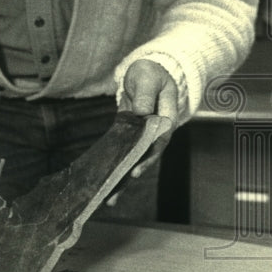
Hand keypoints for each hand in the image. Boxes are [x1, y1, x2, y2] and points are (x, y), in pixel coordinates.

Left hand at [107, 60, 177, 207]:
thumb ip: (145, 94)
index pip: (158, 142)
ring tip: (109, 198)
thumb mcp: (148, 78)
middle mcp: (156, 132)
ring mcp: (143, 135)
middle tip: (115, 194)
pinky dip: (116, 164)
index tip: (136, 170)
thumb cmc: (150, 74)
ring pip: (134, 159)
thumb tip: (141, 114)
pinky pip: (124, 152)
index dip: (147, 157)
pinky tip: (105, 180)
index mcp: (166, 119)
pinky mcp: (130, 135)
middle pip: (145, 157)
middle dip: (130, 176)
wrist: (146, 73)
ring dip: (122, 178)